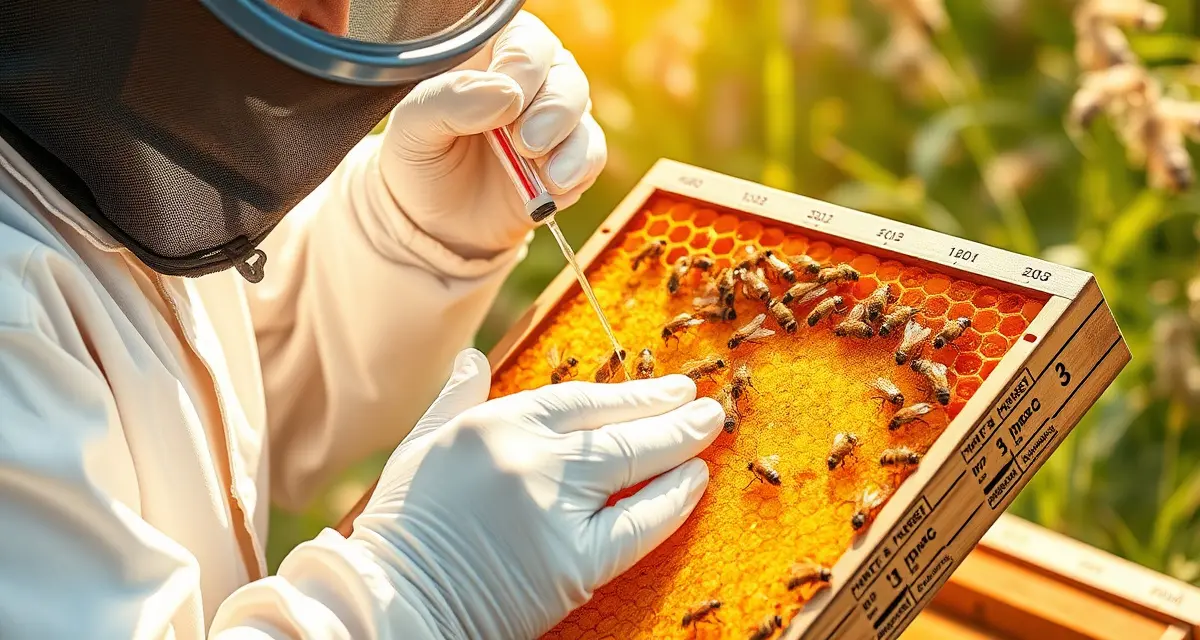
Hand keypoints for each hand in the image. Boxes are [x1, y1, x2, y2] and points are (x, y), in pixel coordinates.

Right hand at [348, 349, 722, 638]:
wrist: (394, 603)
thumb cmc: (405, 526)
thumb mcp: (422, 446)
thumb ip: (457, 399)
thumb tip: (473, 358)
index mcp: (493, 424)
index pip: (581, 400)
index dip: (631, 393)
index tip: (668, 388)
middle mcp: (529, 456)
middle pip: (618, 427)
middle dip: (670, 412)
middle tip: (707, 404)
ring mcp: (554, 507)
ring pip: (634, 464)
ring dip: (681, 445)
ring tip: (711, 431)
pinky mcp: (573, 562)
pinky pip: (637, 526)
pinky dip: (672, 501)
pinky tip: (694, 481)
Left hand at [378, 12, 605, 259]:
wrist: (435, 220)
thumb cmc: (421, 158)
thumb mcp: (412, 128)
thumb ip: (448, 100)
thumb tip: (507, 94)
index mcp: (490, 55)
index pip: (524, 40)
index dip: (524, 67)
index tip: (507, 101)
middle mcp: (530, 80)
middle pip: (563, 72)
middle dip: (551, 107)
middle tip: (524, 142)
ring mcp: (553, 119)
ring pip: (581, 109)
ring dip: (567, 139)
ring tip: (540, 169)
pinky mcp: (570, 158)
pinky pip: (591, 153)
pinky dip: (578, 168)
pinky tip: (552, 185)